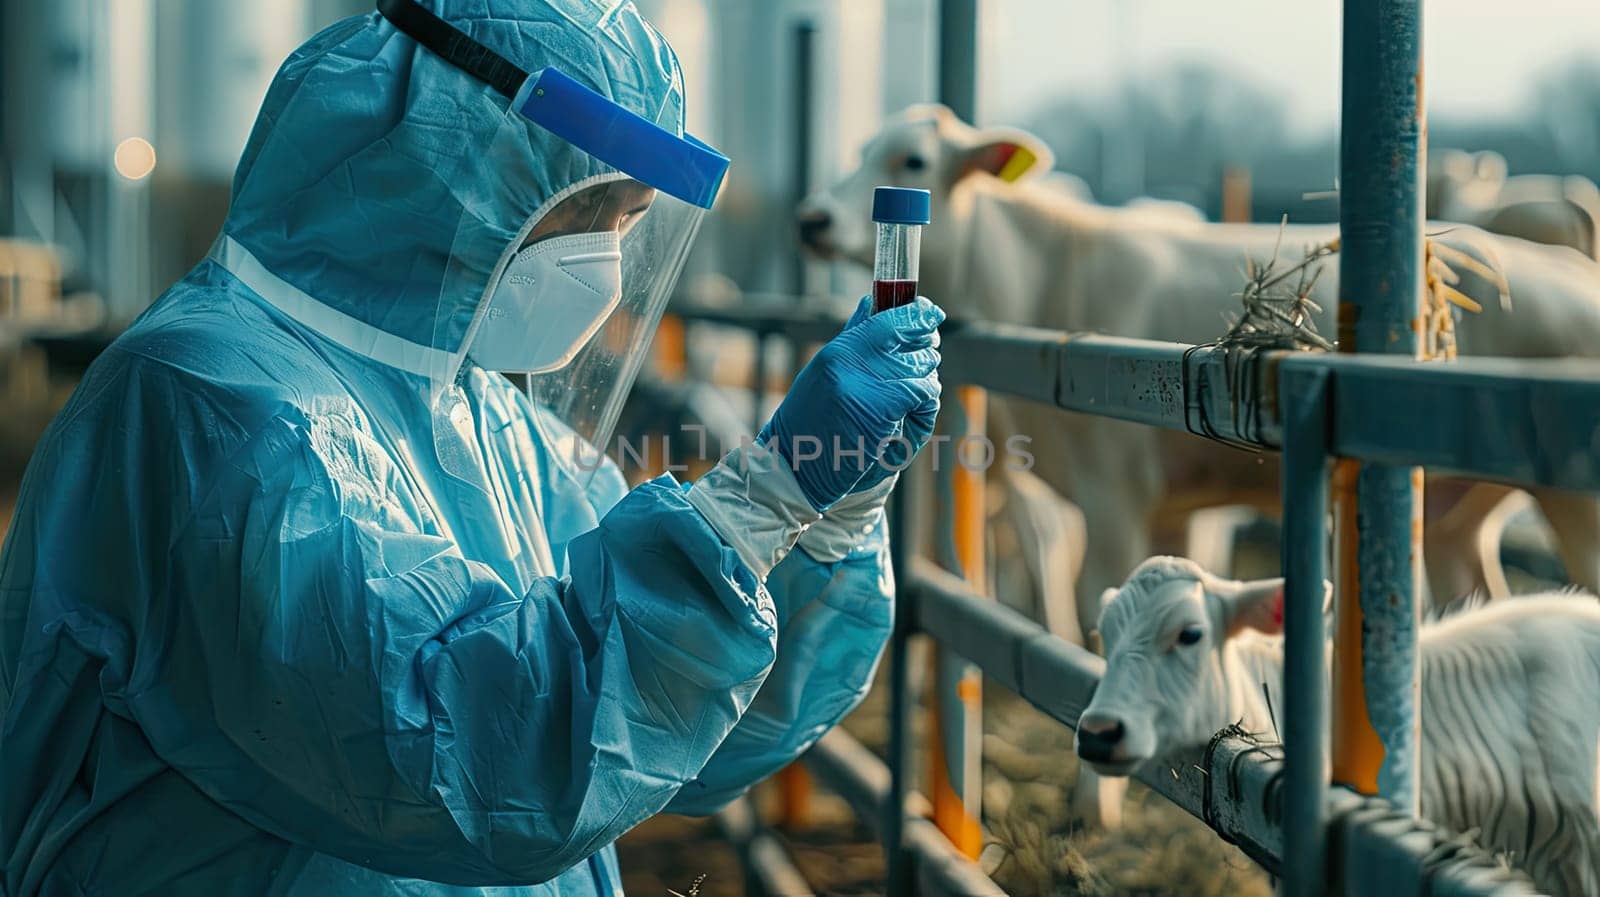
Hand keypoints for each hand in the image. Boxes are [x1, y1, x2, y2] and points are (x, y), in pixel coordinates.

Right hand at [759, 296, 942, 510]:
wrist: (793, 469)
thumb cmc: (810, 425)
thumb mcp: (824, 375)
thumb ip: (852, 340)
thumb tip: (872, 302)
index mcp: (837, 350)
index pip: (887, 317)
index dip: (917, 313)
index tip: (931, 314)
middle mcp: (848, 361)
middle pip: (911, 339)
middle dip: (925, 351)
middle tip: (923, 364)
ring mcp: (864, 386)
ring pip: (921, 366)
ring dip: (926, 379)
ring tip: (914, 395)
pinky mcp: (880, 411)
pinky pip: (922, 392)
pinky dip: (926, 400)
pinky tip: (915, 411)